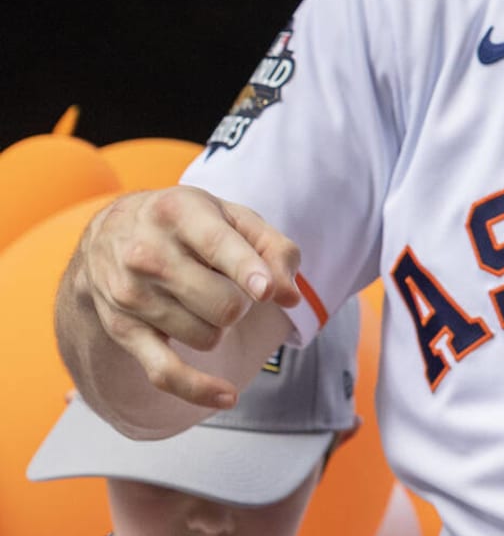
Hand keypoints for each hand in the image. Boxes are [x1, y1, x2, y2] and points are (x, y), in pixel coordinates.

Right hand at [65, 186, 301, 407]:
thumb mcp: (232, 217)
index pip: (218, 246)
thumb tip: (288, 296)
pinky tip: (227, 396)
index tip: (265, 291)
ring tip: (201, 296)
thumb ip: (273, 248)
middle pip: (223, 304)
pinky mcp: (123, 330)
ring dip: (219, 325)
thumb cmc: (187, 223)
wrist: (110, 233)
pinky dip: (197, 389)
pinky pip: (164, 372)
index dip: (247, 269)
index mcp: (177, 212)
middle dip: (243, 302)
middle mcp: (147, 253)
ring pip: (207, 336)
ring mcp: (130, 295)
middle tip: (228, 284)